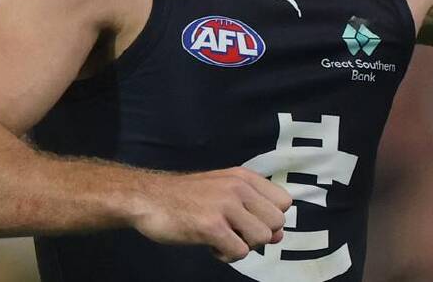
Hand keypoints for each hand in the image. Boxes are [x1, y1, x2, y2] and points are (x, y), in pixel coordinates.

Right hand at [131, 167, 292, 262]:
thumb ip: (253, 209)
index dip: (270, 217)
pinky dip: (227, 255)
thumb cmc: (186, 197)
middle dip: (259, 234)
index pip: (284, 201)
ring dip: (243, 245)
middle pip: (277, 222)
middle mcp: (239, 187)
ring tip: (221, 238)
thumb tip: (279, 235)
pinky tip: (210, 245)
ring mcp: (226, 206)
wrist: (148, 199)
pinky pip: (240, 251)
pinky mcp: (211, 226)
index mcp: (244, 177)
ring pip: (262, 238)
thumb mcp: (223, 192)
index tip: (249, 222)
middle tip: (234, 233)